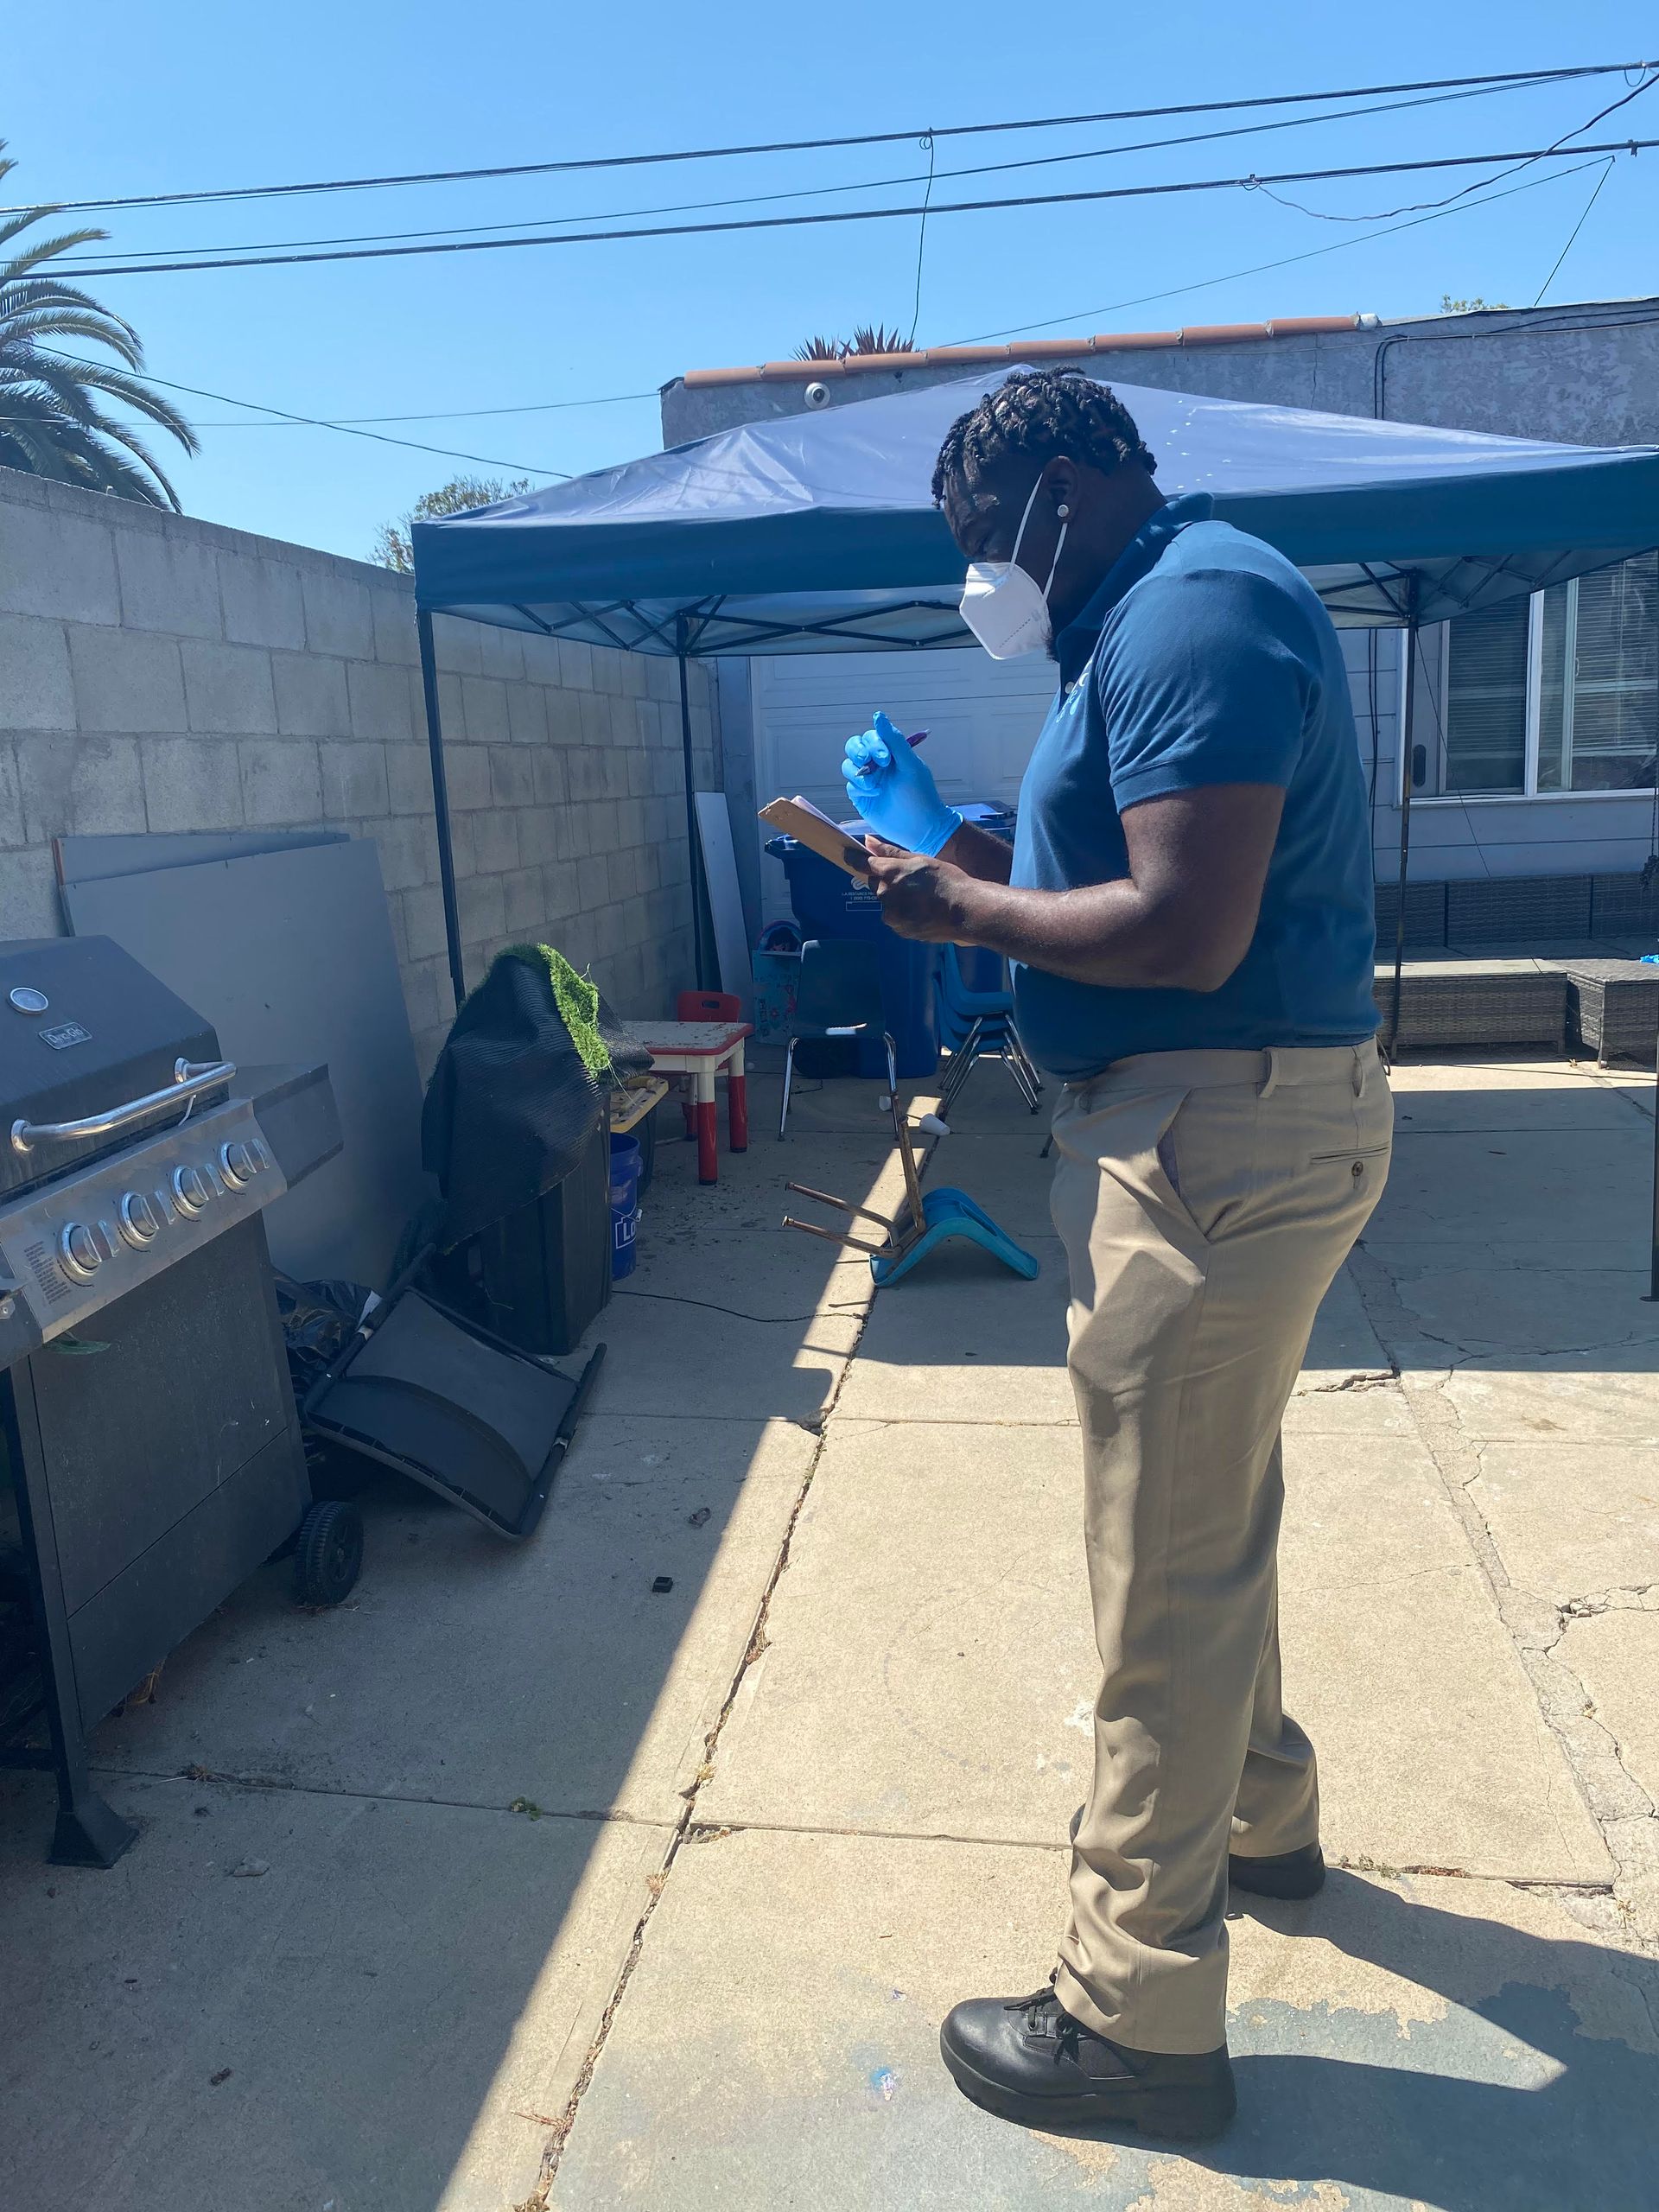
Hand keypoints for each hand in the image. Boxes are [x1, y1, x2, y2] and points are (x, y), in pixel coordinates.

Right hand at [842, 709, 961, 855]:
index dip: (874, 744)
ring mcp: (868, 780)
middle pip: (854, 747)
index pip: (871, 737)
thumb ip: (894, 739)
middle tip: (866, 761)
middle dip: (857, 751)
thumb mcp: (910, 764)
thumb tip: (878, 716)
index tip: (886, 758)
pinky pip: (851, 785)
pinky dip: (861, 788)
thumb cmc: (920, 795)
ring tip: (875, 786)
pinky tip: (876, 795)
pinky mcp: (861, 797)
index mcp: (890, 753)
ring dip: (859, 773)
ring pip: (848, 766)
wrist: (921, 828)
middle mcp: (877, 764)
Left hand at [864, 836, 974, 941]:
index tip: (848, 855)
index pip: (862, 863)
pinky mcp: (899, 929)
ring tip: (921, 898)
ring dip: (896, 899)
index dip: (854, 858)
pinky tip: (922, 911)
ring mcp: (891, 914)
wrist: (965, 911)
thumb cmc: (947, 880)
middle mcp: (884, 894)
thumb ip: (891, 852)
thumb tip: (867, 841)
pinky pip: (896, 918)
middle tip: (910, 881)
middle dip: (886, 881)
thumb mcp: (920, 859)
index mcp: (889, 872)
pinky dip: (904, 913)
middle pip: (876, 884)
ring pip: (887, 903)